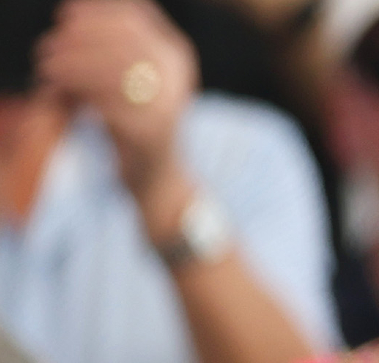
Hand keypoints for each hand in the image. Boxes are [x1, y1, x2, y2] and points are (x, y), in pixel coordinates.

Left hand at [35, 0, 198, 223]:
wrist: (158, 177)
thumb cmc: (134, 121)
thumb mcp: (132, 77)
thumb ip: (111, 48)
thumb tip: (71, 21)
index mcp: (177, 55)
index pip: (136, 18)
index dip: (97, 12)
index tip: (65, 16)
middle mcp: (179, 75)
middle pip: (122, 40)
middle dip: (78, 39)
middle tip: (46, 48)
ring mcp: (169, 103)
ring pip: (113, 69)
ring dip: (72, 64)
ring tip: (46, 68)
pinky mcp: (151, 131)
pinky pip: (107, 102)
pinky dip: (77, 91)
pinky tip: (59, 90)